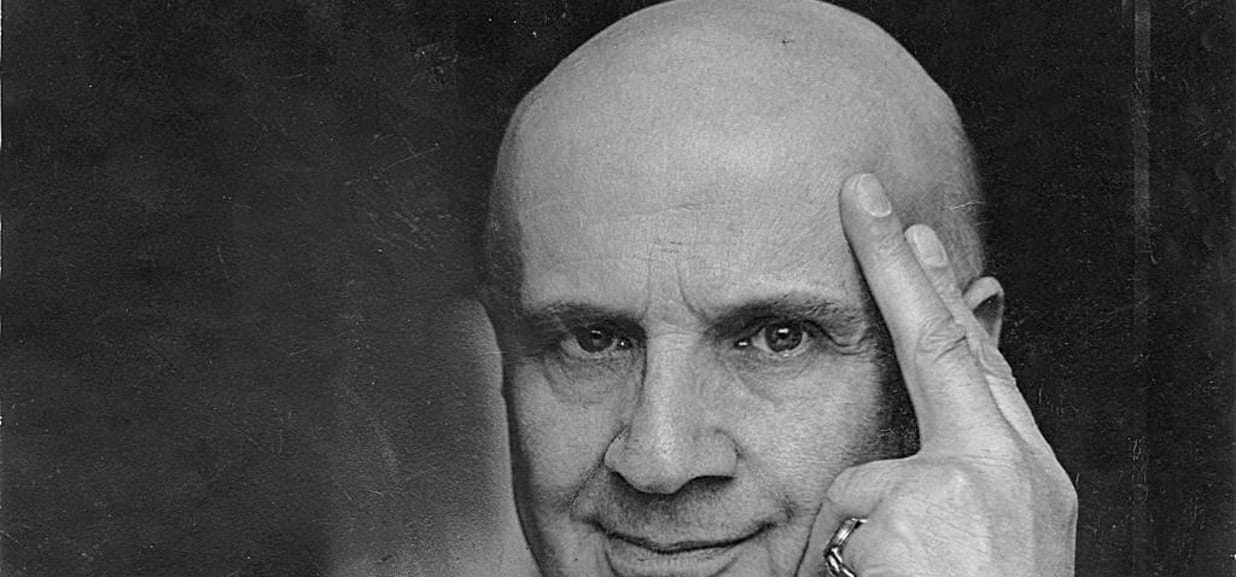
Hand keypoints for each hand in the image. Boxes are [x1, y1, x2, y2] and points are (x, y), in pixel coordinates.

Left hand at [796, 174, 1077, 576]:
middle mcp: (1005, 467)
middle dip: (905, 271)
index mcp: (1027, 479)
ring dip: (865, 537)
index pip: (982, 365)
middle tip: (869, 201)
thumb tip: (900, 448)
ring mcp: (957, 480)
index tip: (920, 237)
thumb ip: (949, 478)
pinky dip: (847, 563)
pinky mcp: (905, 502)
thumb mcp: (981, 538)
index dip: (948, 296)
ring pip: (867, 477)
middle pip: (944, 349)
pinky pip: (842, 522)